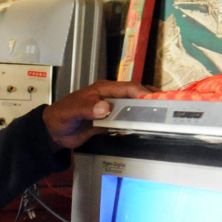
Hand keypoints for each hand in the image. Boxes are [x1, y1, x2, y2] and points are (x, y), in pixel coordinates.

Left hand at [42, 80, 156, 149]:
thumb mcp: (73, 110)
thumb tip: (105, 108)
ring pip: (132, 110)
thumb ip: (88, 108)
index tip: (156, 99)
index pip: (127, 88)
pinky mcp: (109, 124)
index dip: (142, 93)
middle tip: (168, 106)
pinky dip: (135, 125)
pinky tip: (146, 129)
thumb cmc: (62, 116)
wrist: (53, 132)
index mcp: (103, 89)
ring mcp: (110, 111)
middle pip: (134, 97)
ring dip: (145, 113)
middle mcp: (110, 98)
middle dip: (150, 100)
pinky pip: (125, 123)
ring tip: (163, 117)